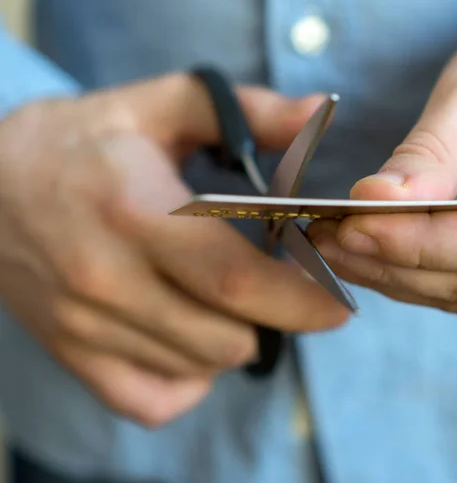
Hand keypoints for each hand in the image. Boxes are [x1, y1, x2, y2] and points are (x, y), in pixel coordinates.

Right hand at [0, 74, 347, 426]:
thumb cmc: (85, 140)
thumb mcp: (162, 105)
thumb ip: (249, 110)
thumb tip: (321, 112)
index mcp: (135, 211)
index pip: (235, 282)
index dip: (301, 301)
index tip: (338, 304)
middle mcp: (106, 279)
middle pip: (226, 337)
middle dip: (276, 319)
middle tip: (281, 285)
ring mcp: (83, 325)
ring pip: (198, 367)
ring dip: (233, 338)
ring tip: (227, 296)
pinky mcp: (71, 352)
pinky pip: (151, 399)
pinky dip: (188, 378)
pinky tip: (189, 335)